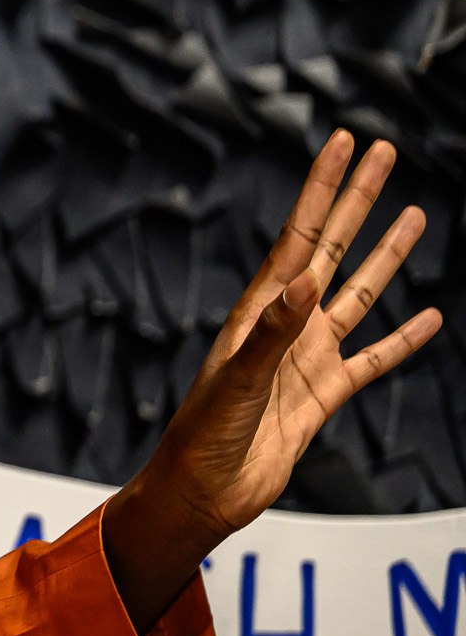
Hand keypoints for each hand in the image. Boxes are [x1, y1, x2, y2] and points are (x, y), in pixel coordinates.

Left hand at [104, 130, 441, 629]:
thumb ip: (272, 334)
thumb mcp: (238, 381)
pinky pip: (373, 360)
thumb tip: (306, 284)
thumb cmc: (204, 436)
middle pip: (332, 248)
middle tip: (386, 153)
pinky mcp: (324, 395)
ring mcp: (307, 356)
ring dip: (386, 257)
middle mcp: (285, 323)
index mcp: (258, 310)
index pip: (300, 235)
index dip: (323, 188)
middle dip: (358, 201)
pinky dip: (404, 340)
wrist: (204, 492)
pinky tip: (431, 317)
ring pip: (359, 295)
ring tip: (416, 216)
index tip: (346, 143)